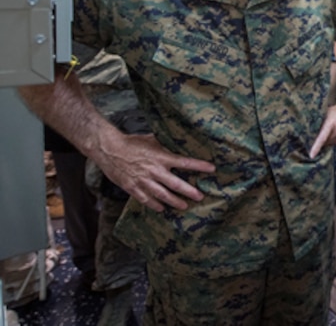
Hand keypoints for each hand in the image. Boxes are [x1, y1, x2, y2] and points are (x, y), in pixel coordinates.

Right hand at [94, 132, 214, 212]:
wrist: (109, 149)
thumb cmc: (132, 142)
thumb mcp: (152, 140)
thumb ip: (165, 145)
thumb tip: (178, 143)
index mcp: (161, 157)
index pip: (185, 162)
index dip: (199, 166)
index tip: (212, 169)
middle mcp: (154, 170)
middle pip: (176, 184)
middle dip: (190, 191)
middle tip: (200, 197)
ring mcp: (143, 180)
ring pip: (162, 195)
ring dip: (175, 202)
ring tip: (184, 206)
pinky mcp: (132, 187)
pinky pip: (146, 199)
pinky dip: (155, 205)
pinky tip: (162, 209)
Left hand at [309, 100, 335, 157]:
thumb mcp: (327, 114)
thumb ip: (322, 125)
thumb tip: (313, 135)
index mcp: (331, 123)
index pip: (322, 138)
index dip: (316, 147)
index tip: (312, 155)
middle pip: (328, 142)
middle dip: (325, 140)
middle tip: (326, 133)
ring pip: (335, 143)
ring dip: (333, 140)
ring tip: (334, 131)